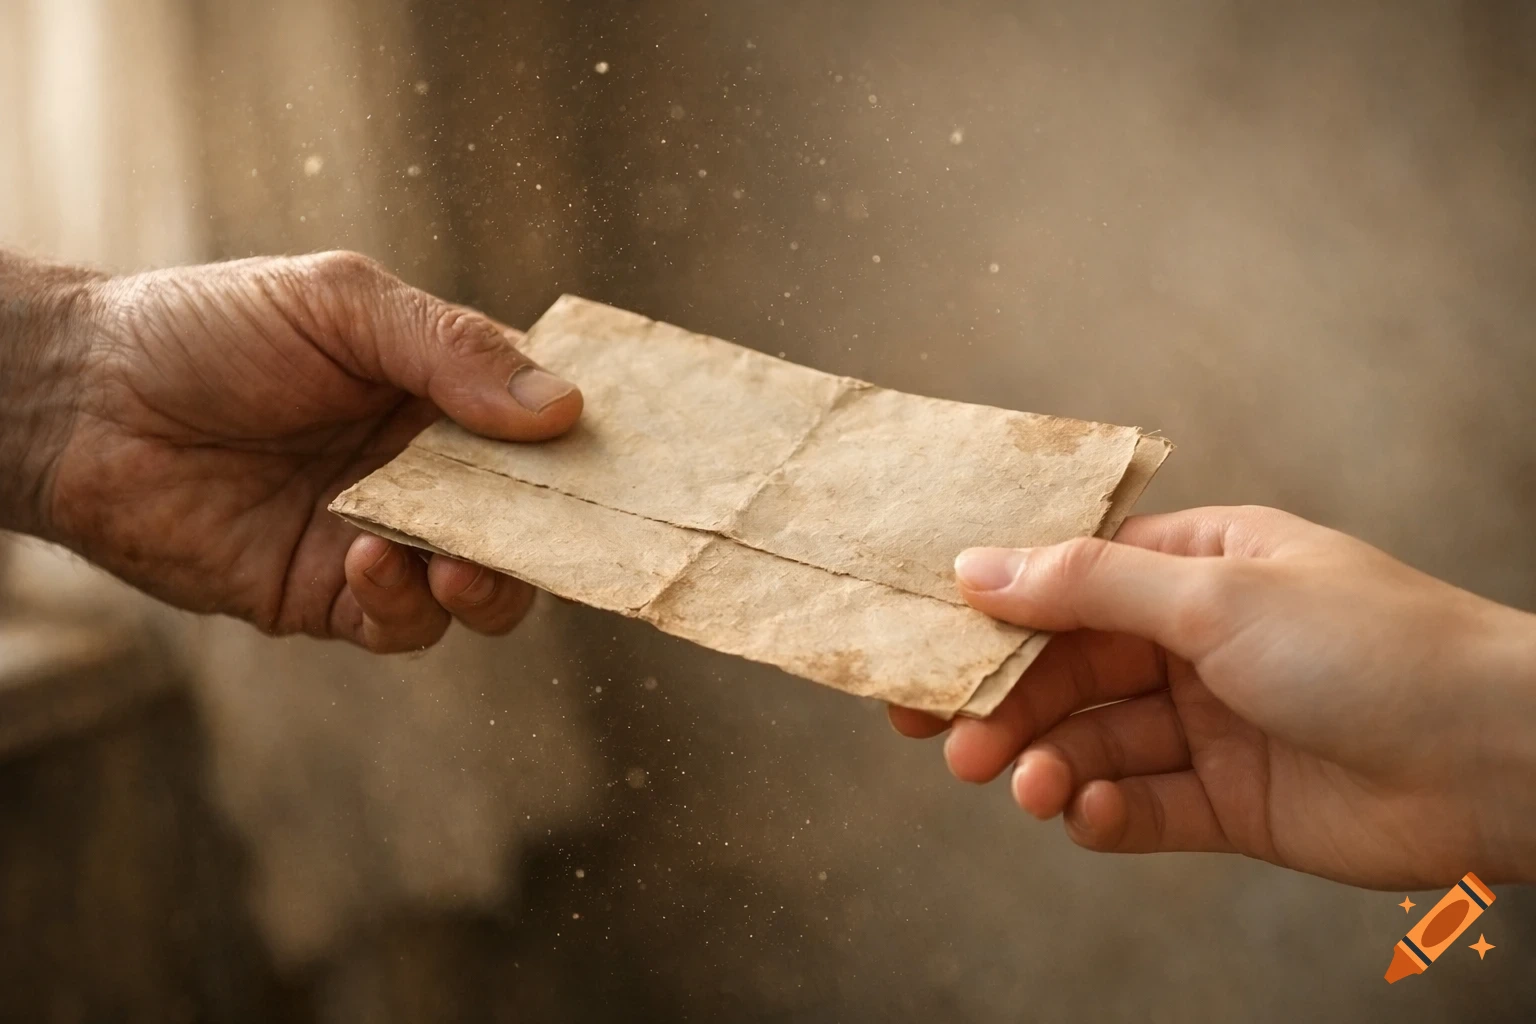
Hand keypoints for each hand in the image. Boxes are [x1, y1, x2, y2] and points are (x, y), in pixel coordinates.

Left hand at [3, 250, 580, 651]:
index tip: (627, 472)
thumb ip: (451, 351)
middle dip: (551, 539)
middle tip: (557, 538)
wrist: (83, 401)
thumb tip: (565, 412)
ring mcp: (383, 538)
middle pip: (528, 524)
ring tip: (458, 564)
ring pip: (480, 589)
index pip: (543, 434)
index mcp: (441, 396)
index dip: (586, 455)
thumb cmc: (208, 329)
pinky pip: (399, 624)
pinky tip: (370, 560)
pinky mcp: (326, 596)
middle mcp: (426, 473)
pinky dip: (404, 605)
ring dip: (488, 584)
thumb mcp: (342, 305)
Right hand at [890, 506, 1535, 888]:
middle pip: (1069, 670)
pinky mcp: (1230, 803)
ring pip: (1097, 742)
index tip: (920, 645)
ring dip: (1047, 762)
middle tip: (942, 736)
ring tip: (1019, 784)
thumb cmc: (1369, 646)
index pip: (1069, 584)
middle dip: (1006, 702)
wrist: (1496, 759)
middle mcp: (1196, 642)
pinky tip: (1087, 815)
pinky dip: (1105, 814)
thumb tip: (973, 567)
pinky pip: (1144, 808)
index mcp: (1196, 568)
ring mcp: (1213, 725)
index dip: (992, 614)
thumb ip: (1086, 587)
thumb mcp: (1213, 596)